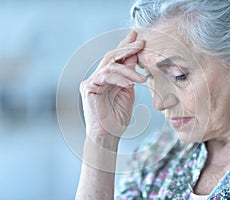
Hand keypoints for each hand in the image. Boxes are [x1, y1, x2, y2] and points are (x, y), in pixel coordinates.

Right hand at [79, 31, 145, 146]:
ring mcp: (91, 81)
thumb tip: (134, 57)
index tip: (138, 38)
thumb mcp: (127, 92)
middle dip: (127, 48)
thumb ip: (129, 76)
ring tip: (141, 72)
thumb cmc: (117, 117)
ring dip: (127, 67)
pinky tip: (131, 82)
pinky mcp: (88, 87)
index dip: (126, 47)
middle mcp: (97, 77)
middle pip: (111, 57)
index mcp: (107, 78)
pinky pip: (105, 76)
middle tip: (141, 42)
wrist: (109, 135)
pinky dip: (119, 77)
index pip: (116, 59)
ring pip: (109, 65)